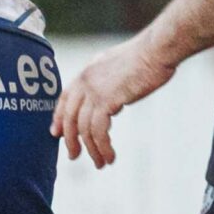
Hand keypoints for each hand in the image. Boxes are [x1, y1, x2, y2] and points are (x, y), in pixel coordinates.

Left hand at [52, 31, 175, 166]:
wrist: (156, 50)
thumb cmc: (147, 56)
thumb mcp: (119, 66)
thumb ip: (109, 81)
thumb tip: (111, 101)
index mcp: (87, 71)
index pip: (65, 98)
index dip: (59, 117)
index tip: (57, 133)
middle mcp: (85, 81)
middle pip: (69, 116)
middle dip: (70, 139)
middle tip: (73, 156)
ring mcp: (94, 91)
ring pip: (84, 128)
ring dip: (92, 149)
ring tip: (101, 163)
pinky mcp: (106, 101)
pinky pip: (98, 131)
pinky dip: (103, 147)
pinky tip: (110, 156)